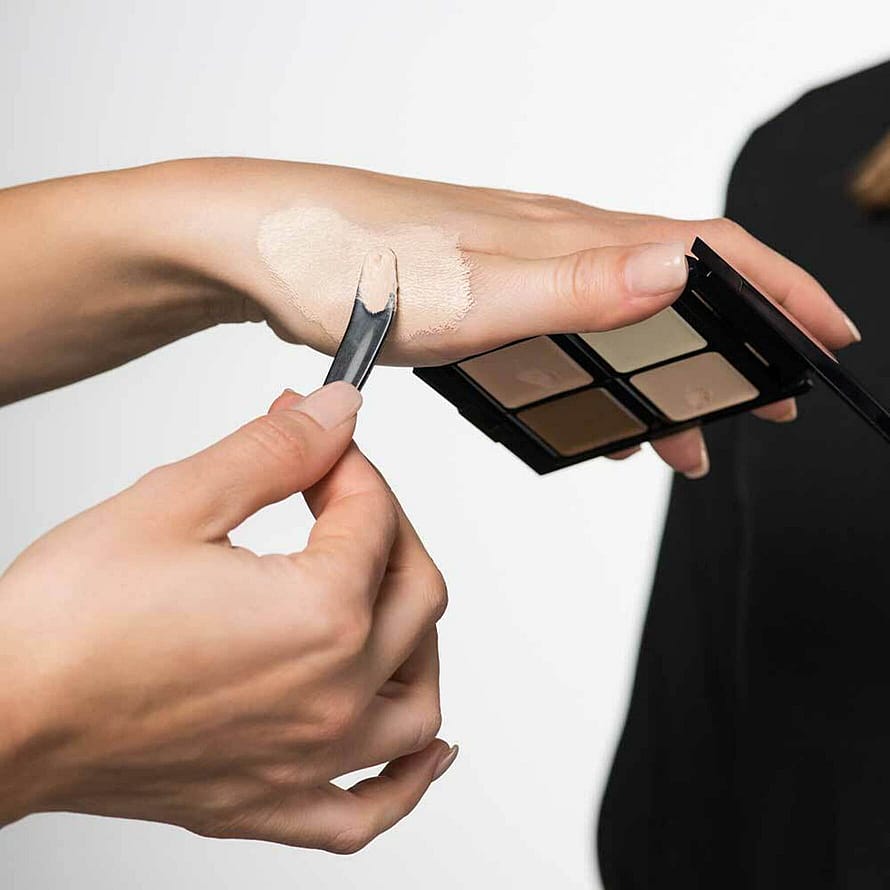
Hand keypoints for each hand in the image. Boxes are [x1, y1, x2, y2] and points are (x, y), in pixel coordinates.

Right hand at [0, 382, 454, 851]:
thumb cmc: (67, 622)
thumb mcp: (178, 500)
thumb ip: (278, 450)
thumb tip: (337, 414)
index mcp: (322, 617)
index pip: (376, 517)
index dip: (351, 463)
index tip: (321, 443)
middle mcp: (332, 696)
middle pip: (417, 594)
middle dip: (389, 526)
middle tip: (343, 496)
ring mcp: (306, 759)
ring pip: (418, 701)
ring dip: (420, 637)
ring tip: (389, 593)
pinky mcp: (268, 803)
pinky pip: (367, 811)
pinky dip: (408, 782)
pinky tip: (428, 752)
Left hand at [139, 159, 860, 475]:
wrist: (260, 249)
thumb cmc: (350, 263)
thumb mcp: (471, 290)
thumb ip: (575, 287)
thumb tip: (678, 273)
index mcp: (568, 238)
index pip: (707, 253)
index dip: (779, 293)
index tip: (825, 338)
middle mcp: (551, 245)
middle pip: (675, 295)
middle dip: (732, 352)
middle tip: (765, 409)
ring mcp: (516, 270)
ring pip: (619, 325)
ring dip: (663, 382)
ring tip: (686, 443)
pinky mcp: (481, 295)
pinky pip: (564, 339)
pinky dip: (599, 381)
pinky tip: (595, 416)